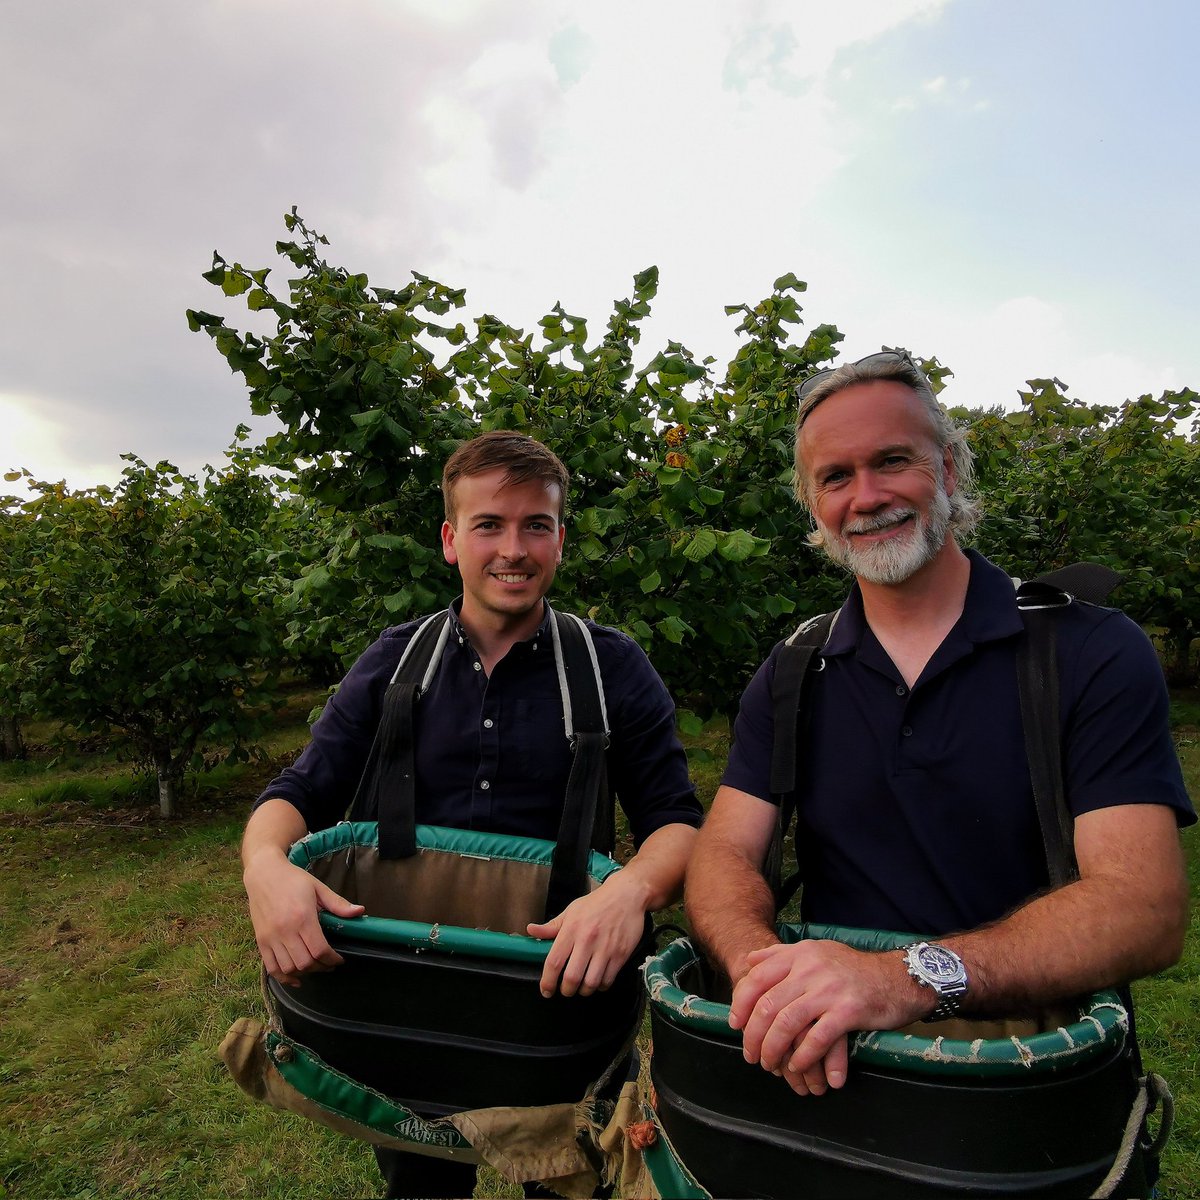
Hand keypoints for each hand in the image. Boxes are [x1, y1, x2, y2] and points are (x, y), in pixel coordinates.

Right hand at [244, 851, 364, 986]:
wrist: (263, 874)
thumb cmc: (293, 880)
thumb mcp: (318, 887)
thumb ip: (338, 903)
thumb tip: (360, 912)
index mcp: (302, 917)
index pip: (319, 950)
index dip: (332, 959)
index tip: (339, 959)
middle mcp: (285, 930)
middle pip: (305, 963)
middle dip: (321, 967)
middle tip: (329, 964)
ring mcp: (271, 937)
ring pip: (289, 968)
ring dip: (305, 972)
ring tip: (315, 966)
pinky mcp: (260, 941)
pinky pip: (271, 968)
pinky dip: (284, 977)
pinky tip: (296, 977)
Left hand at [526, 875, 648, 997]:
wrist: (626, 895)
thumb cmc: (596, 904)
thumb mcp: (571, 910)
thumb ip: (551, 926)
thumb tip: (531, 930)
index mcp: (571, 929)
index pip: (554, 961)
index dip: (547, 981)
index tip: (546, 990)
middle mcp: (587, 940)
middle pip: (572, 977)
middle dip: (566, 990)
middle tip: (566, 990)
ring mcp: (605, 948)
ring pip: (591, 982)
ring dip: (584, 990)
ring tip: (582, 987)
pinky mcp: (621, 954)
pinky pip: (608, 980)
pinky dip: (600, 986)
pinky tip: (597, 980)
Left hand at [729, 940, 923, 1095]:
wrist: (897, 977)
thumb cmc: (852, 968)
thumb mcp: (816, 950)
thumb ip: (782, 955)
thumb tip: (750, 960)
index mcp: (799, 954)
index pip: (757, 977)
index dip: (741, 1004)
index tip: (735, 1024)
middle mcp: (811, 969)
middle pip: (768, 1004)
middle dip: (754, 1035)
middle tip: (750, 1054)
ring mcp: (829, 989)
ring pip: (787, 1023)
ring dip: (773, 1049)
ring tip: (770, 1064)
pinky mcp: (848, 1010)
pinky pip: (817, 1038)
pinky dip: (803, 1056)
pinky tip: (797, 1066)